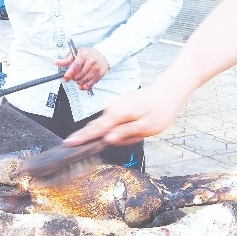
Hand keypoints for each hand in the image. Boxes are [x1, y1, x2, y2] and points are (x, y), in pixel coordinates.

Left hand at [55, 46, 109, 90]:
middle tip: (71, 76)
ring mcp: (96, 69)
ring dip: (78, 82)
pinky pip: (89, 85)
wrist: (103, 55)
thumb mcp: (76, 53)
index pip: (75, 66)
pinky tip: (81, 84)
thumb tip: (56, 62)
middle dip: (73, 77)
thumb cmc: (88, 54)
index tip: (65, 77)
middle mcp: (91, 61)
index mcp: (84, 54)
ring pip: (83, 80)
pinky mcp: (99, 75)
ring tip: (77, 78)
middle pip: (79, 75)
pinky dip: (83, 86)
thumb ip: (66, 59)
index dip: (69, 74)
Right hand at [64, 84, 185, 146]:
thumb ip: (124, 134)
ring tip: (139, 131)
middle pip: (97, 127)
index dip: (82, 138)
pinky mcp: (117, 105)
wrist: (167, 92)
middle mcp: (112, 107)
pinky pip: (113, 121)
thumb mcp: (146, 127)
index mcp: (118, 113)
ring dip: (120, 133)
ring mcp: (114, 105)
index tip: (69, 143)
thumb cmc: (160, 110)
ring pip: (108, 126)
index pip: (95, 129)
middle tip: (130, 137)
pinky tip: (137, 126)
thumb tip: (107, 140)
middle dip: (107, 138)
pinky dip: (122, 127)